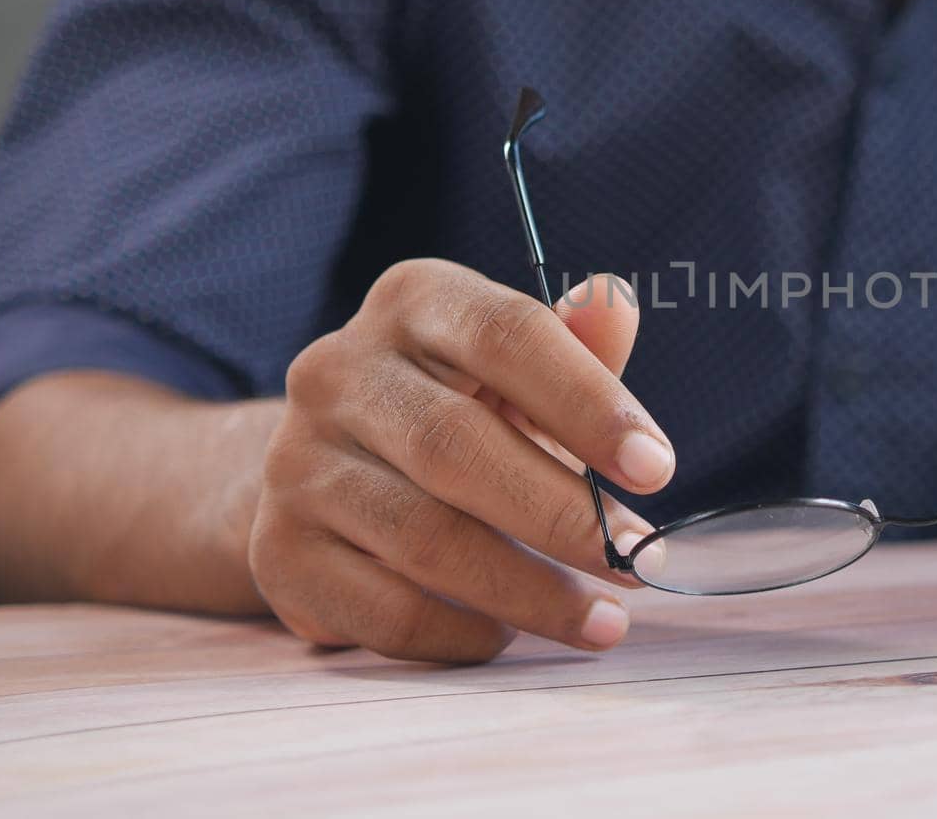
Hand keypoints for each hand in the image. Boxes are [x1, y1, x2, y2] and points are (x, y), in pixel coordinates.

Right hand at [248, 260, 672, 662]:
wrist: (331, 467)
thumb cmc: (460, 406)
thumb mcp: (519, 369)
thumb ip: (576, 346)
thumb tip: (614, 302)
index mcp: (413, 301)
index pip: (507, 335)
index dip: (588, 402)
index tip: (657, 468)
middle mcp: (337, 370)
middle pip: (458, 444)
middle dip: (562, 513)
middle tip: (635, 559)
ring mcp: (298, 461)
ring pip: (424, 537)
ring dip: (528, 590)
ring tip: (603, 619)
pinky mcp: (279, 551)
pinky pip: (384, 607)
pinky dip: (460, 631)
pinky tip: (509, 634)